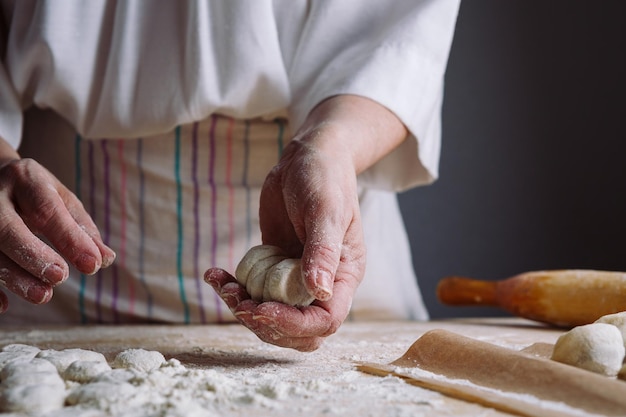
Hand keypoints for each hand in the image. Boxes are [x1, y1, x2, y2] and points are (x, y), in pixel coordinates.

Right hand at [0, 153, 114, 312]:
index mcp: (26, 181)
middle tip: (60, 277)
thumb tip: (105, 259)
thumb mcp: (60, 200)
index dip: (69, 238)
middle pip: (7, 229)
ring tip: (42, 295)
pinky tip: (4, 306)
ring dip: (14, 277)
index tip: (92, 264)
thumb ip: (82, 228)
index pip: (47, 209)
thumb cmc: (34, 193)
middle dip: (34, 256)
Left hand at [205, 130, 365, 350]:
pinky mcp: (274, 267)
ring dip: (244, 308)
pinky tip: (216, 273)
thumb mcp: (326, 211)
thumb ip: (323, 251)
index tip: (262, 309)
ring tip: (224, 284)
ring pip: (272, 315)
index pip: (325, 321)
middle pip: (299, 331)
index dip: (293, 324)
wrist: (307, 157)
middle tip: (239, 302)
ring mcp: (296, 277)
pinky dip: (233, 288)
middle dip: (266, 325)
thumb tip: (319, 292)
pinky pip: (254, 291)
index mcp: (343, 275)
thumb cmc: (325, 178)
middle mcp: (322, 283)